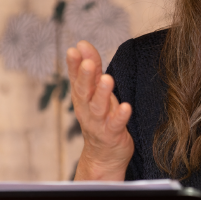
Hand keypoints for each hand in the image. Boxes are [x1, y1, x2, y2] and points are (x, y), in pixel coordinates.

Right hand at [67, 40, 133, 180]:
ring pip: (98, 107)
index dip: (74, 64)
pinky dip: (120, 116)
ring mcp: (99, 123)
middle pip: (84, 91)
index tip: (75, 49)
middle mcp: (87, 109)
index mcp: (82, 97)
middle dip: (85, 76)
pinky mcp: (112, 134)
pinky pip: (116, 124)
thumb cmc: (101, 118)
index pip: (76, 78)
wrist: (103, 156)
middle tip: (87, 62)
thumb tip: (82, 43)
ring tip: (108, 79)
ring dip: (102, 93)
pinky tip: (126, 107)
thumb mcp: (95, 91)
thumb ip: (91, 68)